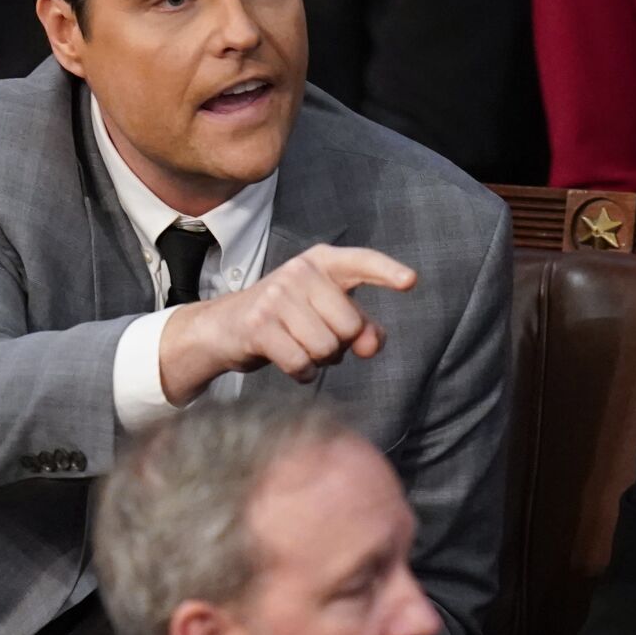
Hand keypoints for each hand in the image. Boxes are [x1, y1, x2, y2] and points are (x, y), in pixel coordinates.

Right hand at [158, 245, 417, 404]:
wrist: (224, 328)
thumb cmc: (288, 320)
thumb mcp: (327, 315)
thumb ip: (362, 327)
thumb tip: (372, 344)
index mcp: (322, 262)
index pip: (361, 262)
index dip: (387, 272)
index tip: (411, 281)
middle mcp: (299, 272)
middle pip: (350, 326)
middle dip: (340, 343)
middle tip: (314, 336)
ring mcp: (276, 296)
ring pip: (327, 347)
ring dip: (319, 359)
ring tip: (298, 345)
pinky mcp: (259, 325)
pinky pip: (302, 363)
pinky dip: (302, 372)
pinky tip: (289, 361)